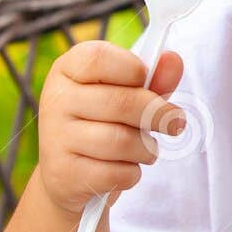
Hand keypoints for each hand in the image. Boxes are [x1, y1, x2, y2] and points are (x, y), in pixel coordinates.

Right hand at [36, 39, 185, 216]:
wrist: (66, 174)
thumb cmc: (102, 122)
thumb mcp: (125, 93)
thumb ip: (153, 78)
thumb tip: (174, 60)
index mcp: (68, 69)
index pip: (98, 57)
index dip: (132, 68)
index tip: (146, 80)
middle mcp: (55, 99)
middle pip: (121, 102)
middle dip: (159, 114)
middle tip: (176, 123)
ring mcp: (56, 137)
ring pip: (121, 141)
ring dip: (147, 149)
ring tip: (147, 149)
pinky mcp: (63, 173)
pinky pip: (115, 173)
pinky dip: (132, 174)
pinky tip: (125, 169)